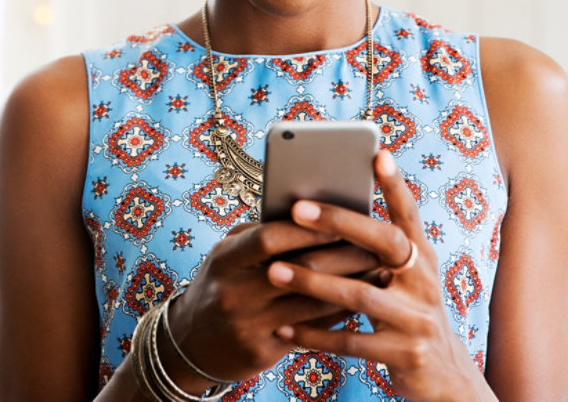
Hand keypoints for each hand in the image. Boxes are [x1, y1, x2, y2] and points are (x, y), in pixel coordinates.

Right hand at [165, 218, 378, 385]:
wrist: (189, 342)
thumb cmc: (220, 285)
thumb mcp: (227, 255)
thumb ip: (260, 236)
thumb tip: (313, 216)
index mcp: (225, 258)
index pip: (270, 237)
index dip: (309, 228)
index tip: (344, 219)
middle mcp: (234, 291)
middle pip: (300, 270)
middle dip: (344, 256)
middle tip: (377, 246)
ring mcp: (247, 324)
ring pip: (313, 304)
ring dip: (351, 287)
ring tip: (378, 273)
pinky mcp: (261, 351)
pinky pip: (311, 331)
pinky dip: (337, 315)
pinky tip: (358, 303)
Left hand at [265, 150, 488, 401]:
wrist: (443, 377)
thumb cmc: (403, 312)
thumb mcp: (398, 279)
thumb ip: (370, 252)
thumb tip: (312, 214)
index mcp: (421, 257)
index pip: (408, 214)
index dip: (395, 185)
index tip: (376, 154)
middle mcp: (425, 282)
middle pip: (383, 243)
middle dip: (338, 222)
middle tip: (295, 209)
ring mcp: (419, 320)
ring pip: (359, 295)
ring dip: (312, 283)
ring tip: (273, 271)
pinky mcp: (407, 355)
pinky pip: (352, 343)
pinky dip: (314, 335)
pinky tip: (284, 329)